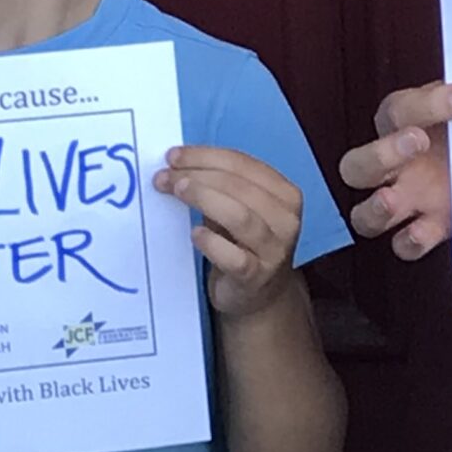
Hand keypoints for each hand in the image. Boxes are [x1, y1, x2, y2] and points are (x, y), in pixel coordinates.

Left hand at [154, 145, 302, 319]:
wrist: (259, 295)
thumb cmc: (243, 243)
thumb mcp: (237, 208)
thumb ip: (216, 186)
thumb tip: (176, 163)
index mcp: (284, 194)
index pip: (243, 164)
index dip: (205, 156)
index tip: (173, 156)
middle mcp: (286, 219)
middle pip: (240, 186)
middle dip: (198, 175)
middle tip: (165, 176)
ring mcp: (274, 250)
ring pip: (240, 216)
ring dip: (204, 199)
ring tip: (177, 192)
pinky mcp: (257, 277)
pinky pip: (234, 257)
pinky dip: (212, 242)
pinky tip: (196, 234)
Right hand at [338, 82, 451, 260]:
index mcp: (403, 127)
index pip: (400, 111)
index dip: (431, 103)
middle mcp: (395, 167)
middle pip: (357, 165)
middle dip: (382, 154)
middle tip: (417, 141)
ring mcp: (407, 202)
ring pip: (363, 214)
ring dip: (375, 208)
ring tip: (392, 199)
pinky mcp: (428, 230)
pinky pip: (402, 245)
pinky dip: (409, 242)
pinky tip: (422, 231)